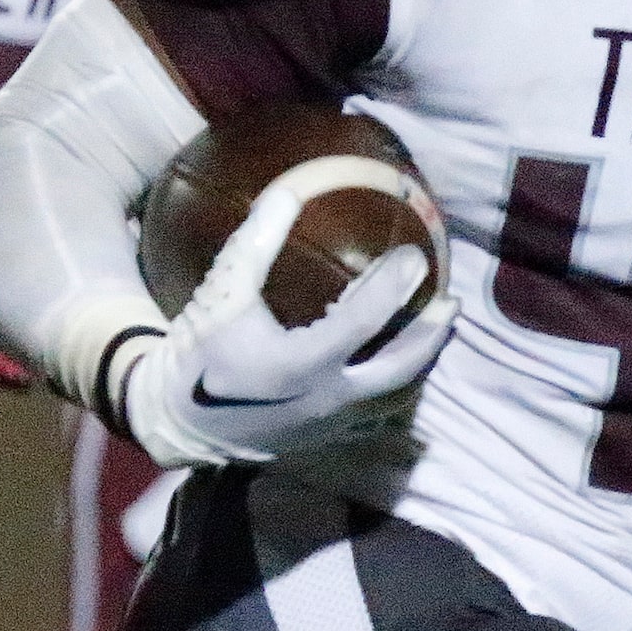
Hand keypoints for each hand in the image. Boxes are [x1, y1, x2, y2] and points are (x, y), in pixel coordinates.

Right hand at [118, 178, 455, 467]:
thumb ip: (255, 243)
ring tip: (439, 327)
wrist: (178, 421)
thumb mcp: (222, 293)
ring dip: (422, 361)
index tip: (417, 255)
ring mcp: (331, 425)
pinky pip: (378, 412)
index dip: (395, 285)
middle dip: (432, 334)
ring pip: (396, 396)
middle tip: (453, 301)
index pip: (366, 321)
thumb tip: (288, 191)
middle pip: (402, 369)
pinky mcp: (328, 438)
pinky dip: (399, 385)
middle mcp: (327, 400)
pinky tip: (405, 361)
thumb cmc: (199, 353)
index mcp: (302, 364)